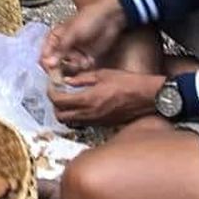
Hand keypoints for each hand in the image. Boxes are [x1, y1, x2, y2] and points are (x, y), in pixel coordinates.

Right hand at [40, 0, 128, 74]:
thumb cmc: (88, 20)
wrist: (110, 17)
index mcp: (54, 39)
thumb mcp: (72, 33)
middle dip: (63, 68)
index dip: (48, 66)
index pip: (44, 56)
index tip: (54, 71)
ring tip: (84, 60)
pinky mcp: (85, 58)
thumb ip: (60, 49)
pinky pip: (80, 69)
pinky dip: (84, 66)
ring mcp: (74, 54)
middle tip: (72, 66)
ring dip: (75, 67)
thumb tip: (48, 63)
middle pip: (55, 66)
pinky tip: (90, 60)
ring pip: (68, 69)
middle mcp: (62, 48)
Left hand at [48, 68, 163, 125]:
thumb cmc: (129, 83)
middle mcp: (90, 114)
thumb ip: (82, 78)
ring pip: (70, 122)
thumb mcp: (102, 74)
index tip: (52, 85)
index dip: (51, 93)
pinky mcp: (103, 124)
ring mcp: (96, 121)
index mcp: (88, 99)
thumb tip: (67, 80)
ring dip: (65, 112)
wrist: (147, 97)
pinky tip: (82, 104)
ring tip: (68, 99)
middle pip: (60, 116)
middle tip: (57, 93)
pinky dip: (77, 116)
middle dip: (55, 105)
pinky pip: (83, 123)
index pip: (59, 101)